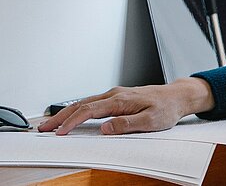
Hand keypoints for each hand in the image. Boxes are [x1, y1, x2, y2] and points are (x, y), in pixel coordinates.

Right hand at [37, 77, 214, 134]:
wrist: (179, 96)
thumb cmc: (167, 108)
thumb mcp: (151, 120)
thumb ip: (128, 124)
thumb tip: (106, 128)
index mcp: (121, 100)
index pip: (90, 111)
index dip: (72, 122)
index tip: (59, 132)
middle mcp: (116, 95)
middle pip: (81, 104)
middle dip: (60, 116)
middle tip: (44, 128)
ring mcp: (116, 95)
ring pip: (85, 102)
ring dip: (66, 113)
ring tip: (52, 123)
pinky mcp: (118, 98)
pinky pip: (93, 103)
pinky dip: (78, 110)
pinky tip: (72, 116)